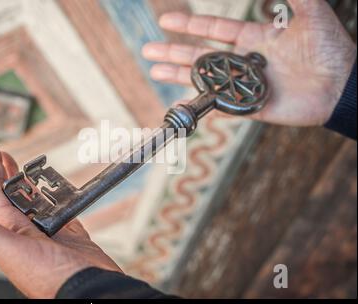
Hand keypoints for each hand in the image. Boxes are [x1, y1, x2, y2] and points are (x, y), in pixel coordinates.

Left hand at [0, 141, 120, 298]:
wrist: (90, 290)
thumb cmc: (52, 277)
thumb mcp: (11, 250)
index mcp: (9, 233)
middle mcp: (27, 233)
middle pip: (13, 196)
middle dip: (8, 173)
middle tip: (5, 152)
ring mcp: (50, 234)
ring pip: (38, 202)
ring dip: (33, 184)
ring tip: (30, 167)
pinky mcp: (72, 236)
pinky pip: (64, 211)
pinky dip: (61, 198)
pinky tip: (59, 190)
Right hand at [143, 0, 356, 126]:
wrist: (342, 86)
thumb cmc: (330, 49)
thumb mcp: (310, 13)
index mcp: (253, 39)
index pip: (213, 31)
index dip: (190, 26)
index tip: (166, 22)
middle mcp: (242, 61)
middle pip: (199, 55)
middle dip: (173, 52)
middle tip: (147, 50)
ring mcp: (242, 85)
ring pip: (202, 80)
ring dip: (177, 75)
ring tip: (154, 72)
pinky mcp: (247, 107)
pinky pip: (216, 106)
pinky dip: (197, 105)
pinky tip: (178, 103)